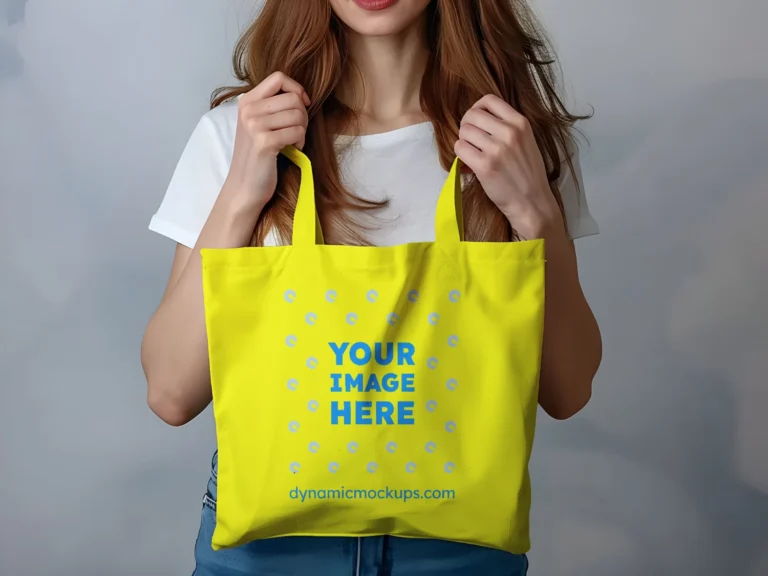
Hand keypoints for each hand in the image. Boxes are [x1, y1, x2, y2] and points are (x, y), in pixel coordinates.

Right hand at [227, 71, 310, 208]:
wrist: (245, 186)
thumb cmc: (257, 156)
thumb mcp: (258, 124)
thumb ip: (272, 107)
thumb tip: (300, 94)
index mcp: (247, 101)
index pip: (278, 77)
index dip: (296, 89)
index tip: (302, 104)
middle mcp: (249, 110)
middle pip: (293, 98)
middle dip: (303, 115)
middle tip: (296, 131)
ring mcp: (255, 125)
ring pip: (298, 115)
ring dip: (302, 130)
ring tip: (292, 142)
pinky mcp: (264, 141)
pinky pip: (297, 131)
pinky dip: (300, 141)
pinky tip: (292, 149)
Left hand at [454, 95, 562, 238]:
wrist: (532, 202)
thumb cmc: (528, 175)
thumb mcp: (526, 142)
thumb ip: (507, 127)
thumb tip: (477, 121)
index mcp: (520, 123)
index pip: (489, 100)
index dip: (476, 109)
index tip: (476, 122)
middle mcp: (509, 132)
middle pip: (472, 115)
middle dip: (466, 127)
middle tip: (470, 141)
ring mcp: (497, 149)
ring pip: (464, 132)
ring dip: (463, 143)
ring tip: (472, 154)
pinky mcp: (485, 166)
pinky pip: (460, 149)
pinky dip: (460, 156)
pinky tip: (468, 164)